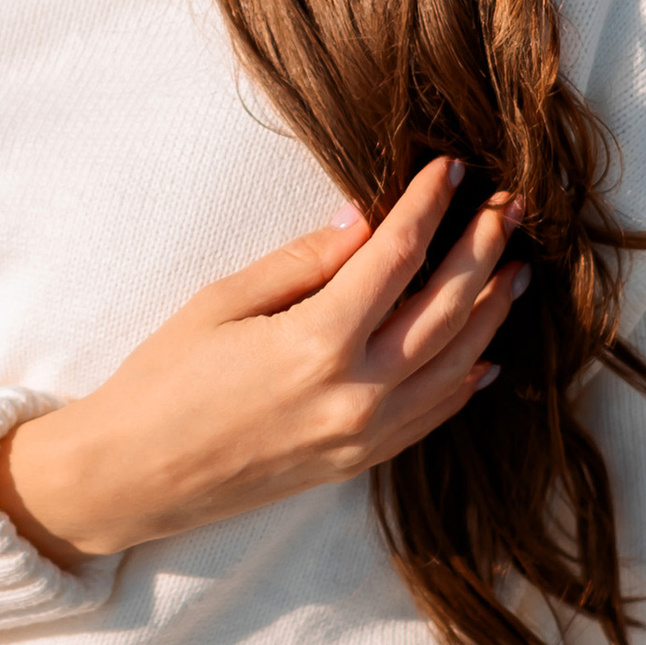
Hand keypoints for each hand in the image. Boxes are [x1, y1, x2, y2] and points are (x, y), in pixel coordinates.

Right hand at [0, 157, 526, 568]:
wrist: (131, 477)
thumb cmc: (161, 382)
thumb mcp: (222, 302)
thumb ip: (304, 261)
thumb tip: (364, 219)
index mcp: (318, 342)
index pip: (398, 256)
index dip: (429, 205)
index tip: (450, 168)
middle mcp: (356, 393)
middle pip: (446, 307)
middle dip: (482, 249)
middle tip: (508, 206)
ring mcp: (363, 436)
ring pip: (457, 364)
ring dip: (491, 311)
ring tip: (514, 268)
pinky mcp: (358, 463)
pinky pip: (432, 415)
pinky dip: (465, 378)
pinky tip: (483, 352)